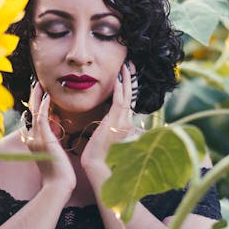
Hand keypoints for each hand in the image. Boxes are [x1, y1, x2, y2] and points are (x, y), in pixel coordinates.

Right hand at [25, 82, 75, 194]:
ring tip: (39, 84)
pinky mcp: (44, 140)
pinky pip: (41, 118)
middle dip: (34, 98)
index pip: (35, 119)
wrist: (59, 186)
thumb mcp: (55, 153)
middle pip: (31, 113)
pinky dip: (43, 106)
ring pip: (34, 113)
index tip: (41, 94)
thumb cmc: (61, 174)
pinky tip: (47, 95)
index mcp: (35, 142)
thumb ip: (53, 139)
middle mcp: (32, 139)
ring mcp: (36, 139)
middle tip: (36, 83)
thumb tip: (56, 125)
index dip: (36, 106)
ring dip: (37, 97)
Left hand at [81, 61, 138, 176]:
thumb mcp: (105, 136)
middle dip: (130, 79)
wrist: (97, 165)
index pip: (128, 101)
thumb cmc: (98, 154)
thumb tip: (105, 117)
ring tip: (126, 66)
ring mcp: (123, 123)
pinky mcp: (116, 123)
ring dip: (126, 80)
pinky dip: (120, 90)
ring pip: (126, 96)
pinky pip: (119, 103)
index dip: (128, 86)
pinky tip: (118, 79)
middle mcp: (127, 122)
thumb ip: (108, 125)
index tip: (126, 74)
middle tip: (130, 64)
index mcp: (125, 125)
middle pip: (130, 96)